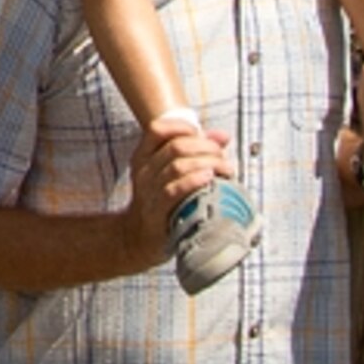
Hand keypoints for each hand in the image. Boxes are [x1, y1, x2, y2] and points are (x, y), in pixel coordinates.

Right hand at [125, 112, 230, 265]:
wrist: (139, 237)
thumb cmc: (161, 200)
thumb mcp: (170, 172)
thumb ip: (196, 152)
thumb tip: (223, 136)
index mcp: (143, 156)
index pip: (158, 130)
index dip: (183, 127)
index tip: (201, 133)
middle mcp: (144, 171)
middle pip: (176, 147)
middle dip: (205, 147)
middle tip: (222, 156)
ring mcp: (148, 192)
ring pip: (178, 166)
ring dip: (207, 163)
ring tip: (225, 169)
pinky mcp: (157, 211)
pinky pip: (174, 191)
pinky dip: (193, 181)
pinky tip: (208, 178)